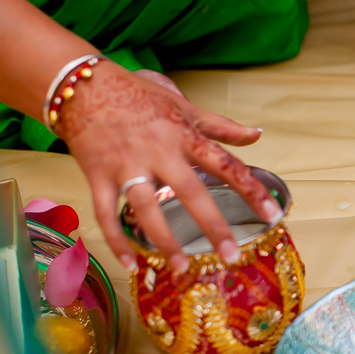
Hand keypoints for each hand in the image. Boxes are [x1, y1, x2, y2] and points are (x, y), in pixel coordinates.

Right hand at [55, 62, 280, 272]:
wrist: (81, 85)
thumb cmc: (139, 96)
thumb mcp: (184, 107)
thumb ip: (221, 126)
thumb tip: (257, 134)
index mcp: (184, 136)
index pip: (226, 165)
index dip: (252, 189)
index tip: (272, 214)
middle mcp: (158, 152)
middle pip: (190, 192)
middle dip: (212, 225)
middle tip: (231, 256)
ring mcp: (126, 165)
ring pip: (146, 207)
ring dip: (163, 240)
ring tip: (181, 268)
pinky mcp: (97, 175)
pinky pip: (106, 213)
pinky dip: (116, 240)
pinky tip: (131, 265)